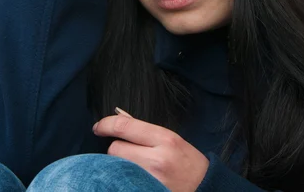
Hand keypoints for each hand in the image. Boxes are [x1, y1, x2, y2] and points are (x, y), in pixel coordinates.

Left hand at [93, 112, 209, 191]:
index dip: (106, 124)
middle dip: (118, 149)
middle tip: (130, 153)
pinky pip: (121, 181)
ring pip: (116, 166)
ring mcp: (150, 179)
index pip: (125, 126)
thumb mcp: (173, 140)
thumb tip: (119, 118)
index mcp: (165, 139)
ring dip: (119, 165)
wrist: (205, 189)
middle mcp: (156, 159)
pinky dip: (122, 179)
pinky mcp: (144, 190)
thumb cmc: (190, 163)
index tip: (98, 127)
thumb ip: (147, 131)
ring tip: (135, 168)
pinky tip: (131, 178)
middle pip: (115, 148)